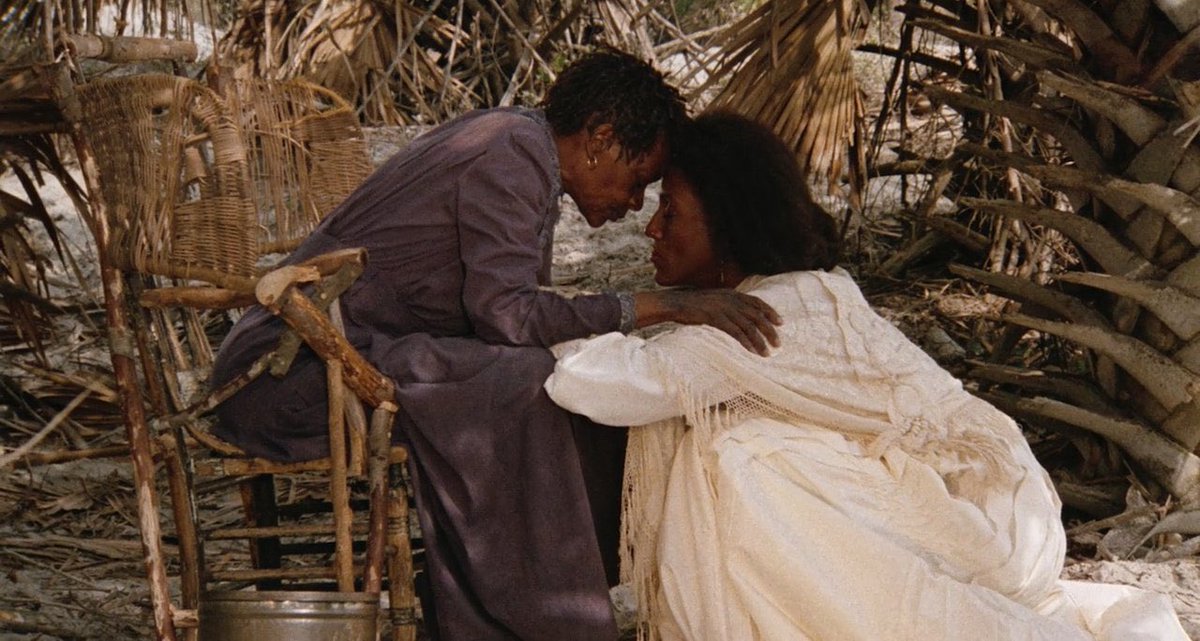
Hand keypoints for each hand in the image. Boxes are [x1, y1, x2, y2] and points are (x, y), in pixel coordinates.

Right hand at [633, 289, 781, 355]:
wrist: (675, 303)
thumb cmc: (694, 304)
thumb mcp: (715, 299)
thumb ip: (729, 304)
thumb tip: (742, 314)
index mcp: (732, 294)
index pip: (757, 302)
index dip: (770, 312)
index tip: (780, 323)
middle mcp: (730, 300)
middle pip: (756, 316)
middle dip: (769, 330)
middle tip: (778, 343)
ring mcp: (723, 309)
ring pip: (747, 326)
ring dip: (759, 341)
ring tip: (766, 353)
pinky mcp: (715, 318)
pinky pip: (734, 331)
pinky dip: (744, 342)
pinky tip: (751, 351)